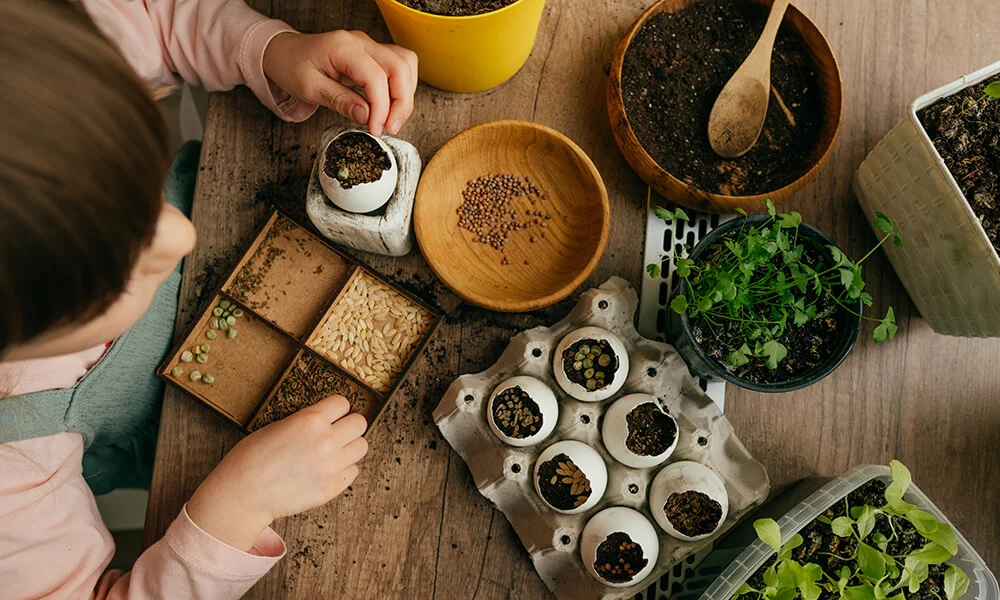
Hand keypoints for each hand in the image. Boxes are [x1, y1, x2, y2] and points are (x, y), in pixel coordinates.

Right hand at [187, 395, 367, 550]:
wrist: (243, 494)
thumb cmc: (252, 458)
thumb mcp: (278, 426)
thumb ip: (307, 422)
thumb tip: (326, 420)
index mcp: (311, 420)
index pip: (343, 403)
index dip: (336, 409)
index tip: (331, 415)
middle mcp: (326, 441)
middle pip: (360, 423)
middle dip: (348, 425)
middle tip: (337, 432)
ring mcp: (331, 466)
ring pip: (362, 446)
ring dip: (350, 447)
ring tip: (335, 451)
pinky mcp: (332, 487)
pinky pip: (353, 471)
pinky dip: (344, 469)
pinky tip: (327, 470)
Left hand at [263, 30, 417, 135]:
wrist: (285, 53)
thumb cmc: (292, 66)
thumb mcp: (309, 89)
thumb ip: (340, 101)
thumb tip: (367, 116)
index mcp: (342, 47)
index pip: (375, 77)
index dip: (381, 107)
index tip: (375, 129)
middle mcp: (361, 42)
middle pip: (399, 67)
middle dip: (401, 102)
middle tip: (389, 128)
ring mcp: (369, 45)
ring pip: (405, 64)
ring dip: (405, 94)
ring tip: (391, 119)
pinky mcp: (373, 54)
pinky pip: (400, 65)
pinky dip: (402, 87)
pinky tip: (391, 105)